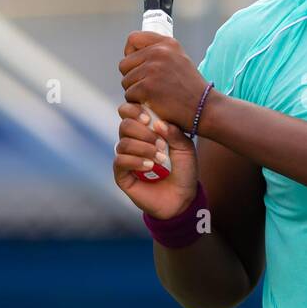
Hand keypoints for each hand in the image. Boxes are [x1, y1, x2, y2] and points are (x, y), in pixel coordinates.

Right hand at [113, 102, 199, 217]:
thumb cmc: (184, 170)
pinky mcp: (122, 174)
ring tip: (159, 159)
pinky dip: (135, 161)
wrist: (182, 197)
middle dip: (143, 132)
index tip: (149, 118)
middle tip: (160, 144)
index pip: (130, 111)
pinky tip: (149, 166)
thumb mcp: (186, 149)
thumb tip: (158, 122)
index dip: (135, 110)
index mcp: (146, 130)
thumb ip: (175, 133)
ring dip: (143, 148)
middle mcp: (133, 141)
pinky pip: (120, 161)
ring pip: (123, 143)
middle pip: (125, 124)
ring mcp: (126, 157)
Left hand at [118, 30, 208, 130]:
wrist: (203, 108)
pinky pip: (129, 94)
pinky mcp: (147, 87)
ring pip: (126, 81)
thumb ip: (160, 52)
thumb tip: (132, 52)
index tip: (135, 63)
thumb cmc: (190, 88)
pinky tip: (152, 104)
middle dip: (132, 77)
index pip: (133, 39)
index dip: (130, 52)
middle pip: (125, 64)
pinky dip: (138, 102)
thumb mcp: (180, 60)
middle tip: (147, 87)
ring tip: (153, 96)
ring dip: (135, 91)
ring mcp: (152, 69)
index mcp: (167, 44)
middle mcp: (159, 52)